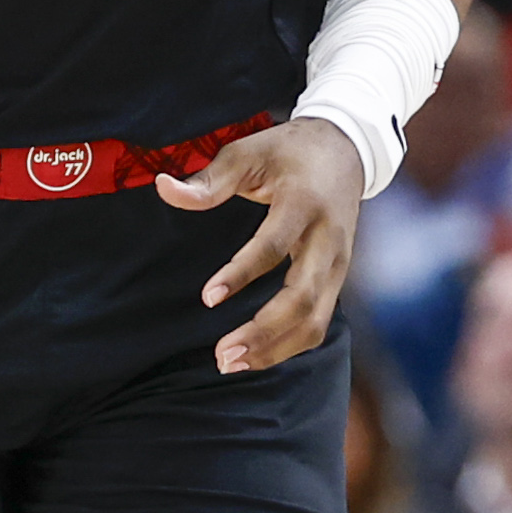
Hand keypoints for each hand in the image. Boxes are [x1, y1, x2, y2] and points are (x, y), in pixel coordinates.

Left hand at [155, 119, 364, 374]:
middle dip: (263, 332)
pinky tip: (256, 355)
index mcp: (305, 203)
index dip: (241, 274)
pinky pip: (319, 322)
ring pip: (316, 320)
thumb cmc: (289, 151)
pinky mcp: (340, 278)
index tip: (208, 298)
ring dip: (276, 349)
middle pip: (303, 298)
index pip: (274, 246)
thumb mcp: (249, 152)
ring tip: (233, 363)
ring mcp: (340, 263)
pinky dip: (289, 344)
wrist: (348, 149)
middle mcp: (329, 238)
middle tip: (221, 355)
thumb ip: (209, 179)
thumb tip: (163, 186)